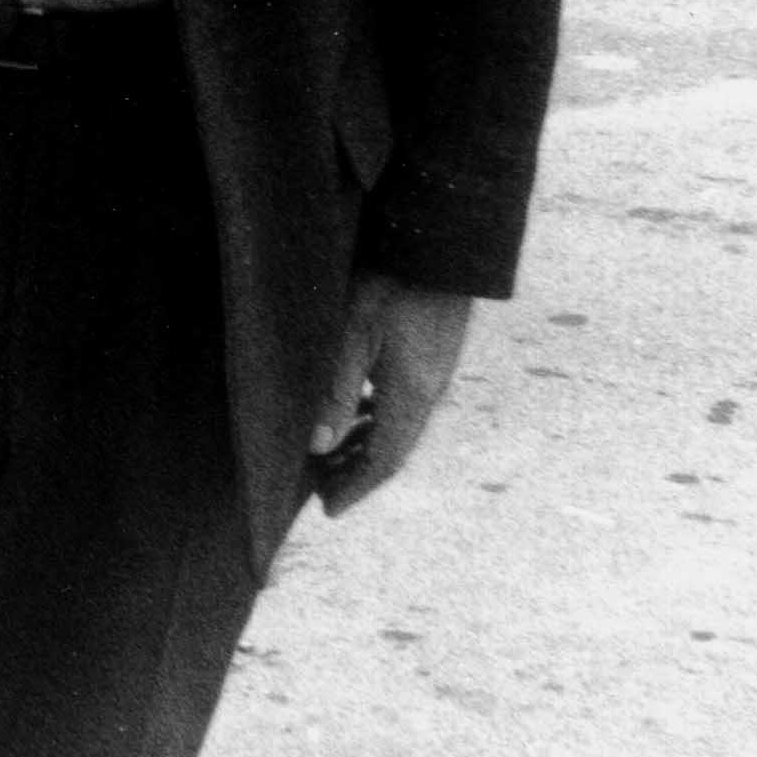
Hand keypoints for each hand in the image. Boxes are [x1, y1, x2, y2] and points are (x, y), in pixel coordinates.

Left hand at [308, 276, 475, 516]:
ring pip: (397, 426)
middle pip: (391, 448)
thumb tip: (319, 445)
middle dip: (355, 472)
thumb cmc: (391, 284)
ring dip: (365, 446)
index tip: (329, 509)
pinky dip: (376, 418)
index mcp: (411, 396)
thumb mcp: (352, 335)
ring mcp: (432, 373)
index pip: (383, 460)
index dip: (355, 487)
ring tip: (329, 456)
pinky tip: (356, 411)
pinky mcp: (431, 355)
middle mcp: (428, 392)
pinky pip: (402, 403)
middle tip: (321, 489)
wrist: (438, 247)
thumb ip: (336, 391)